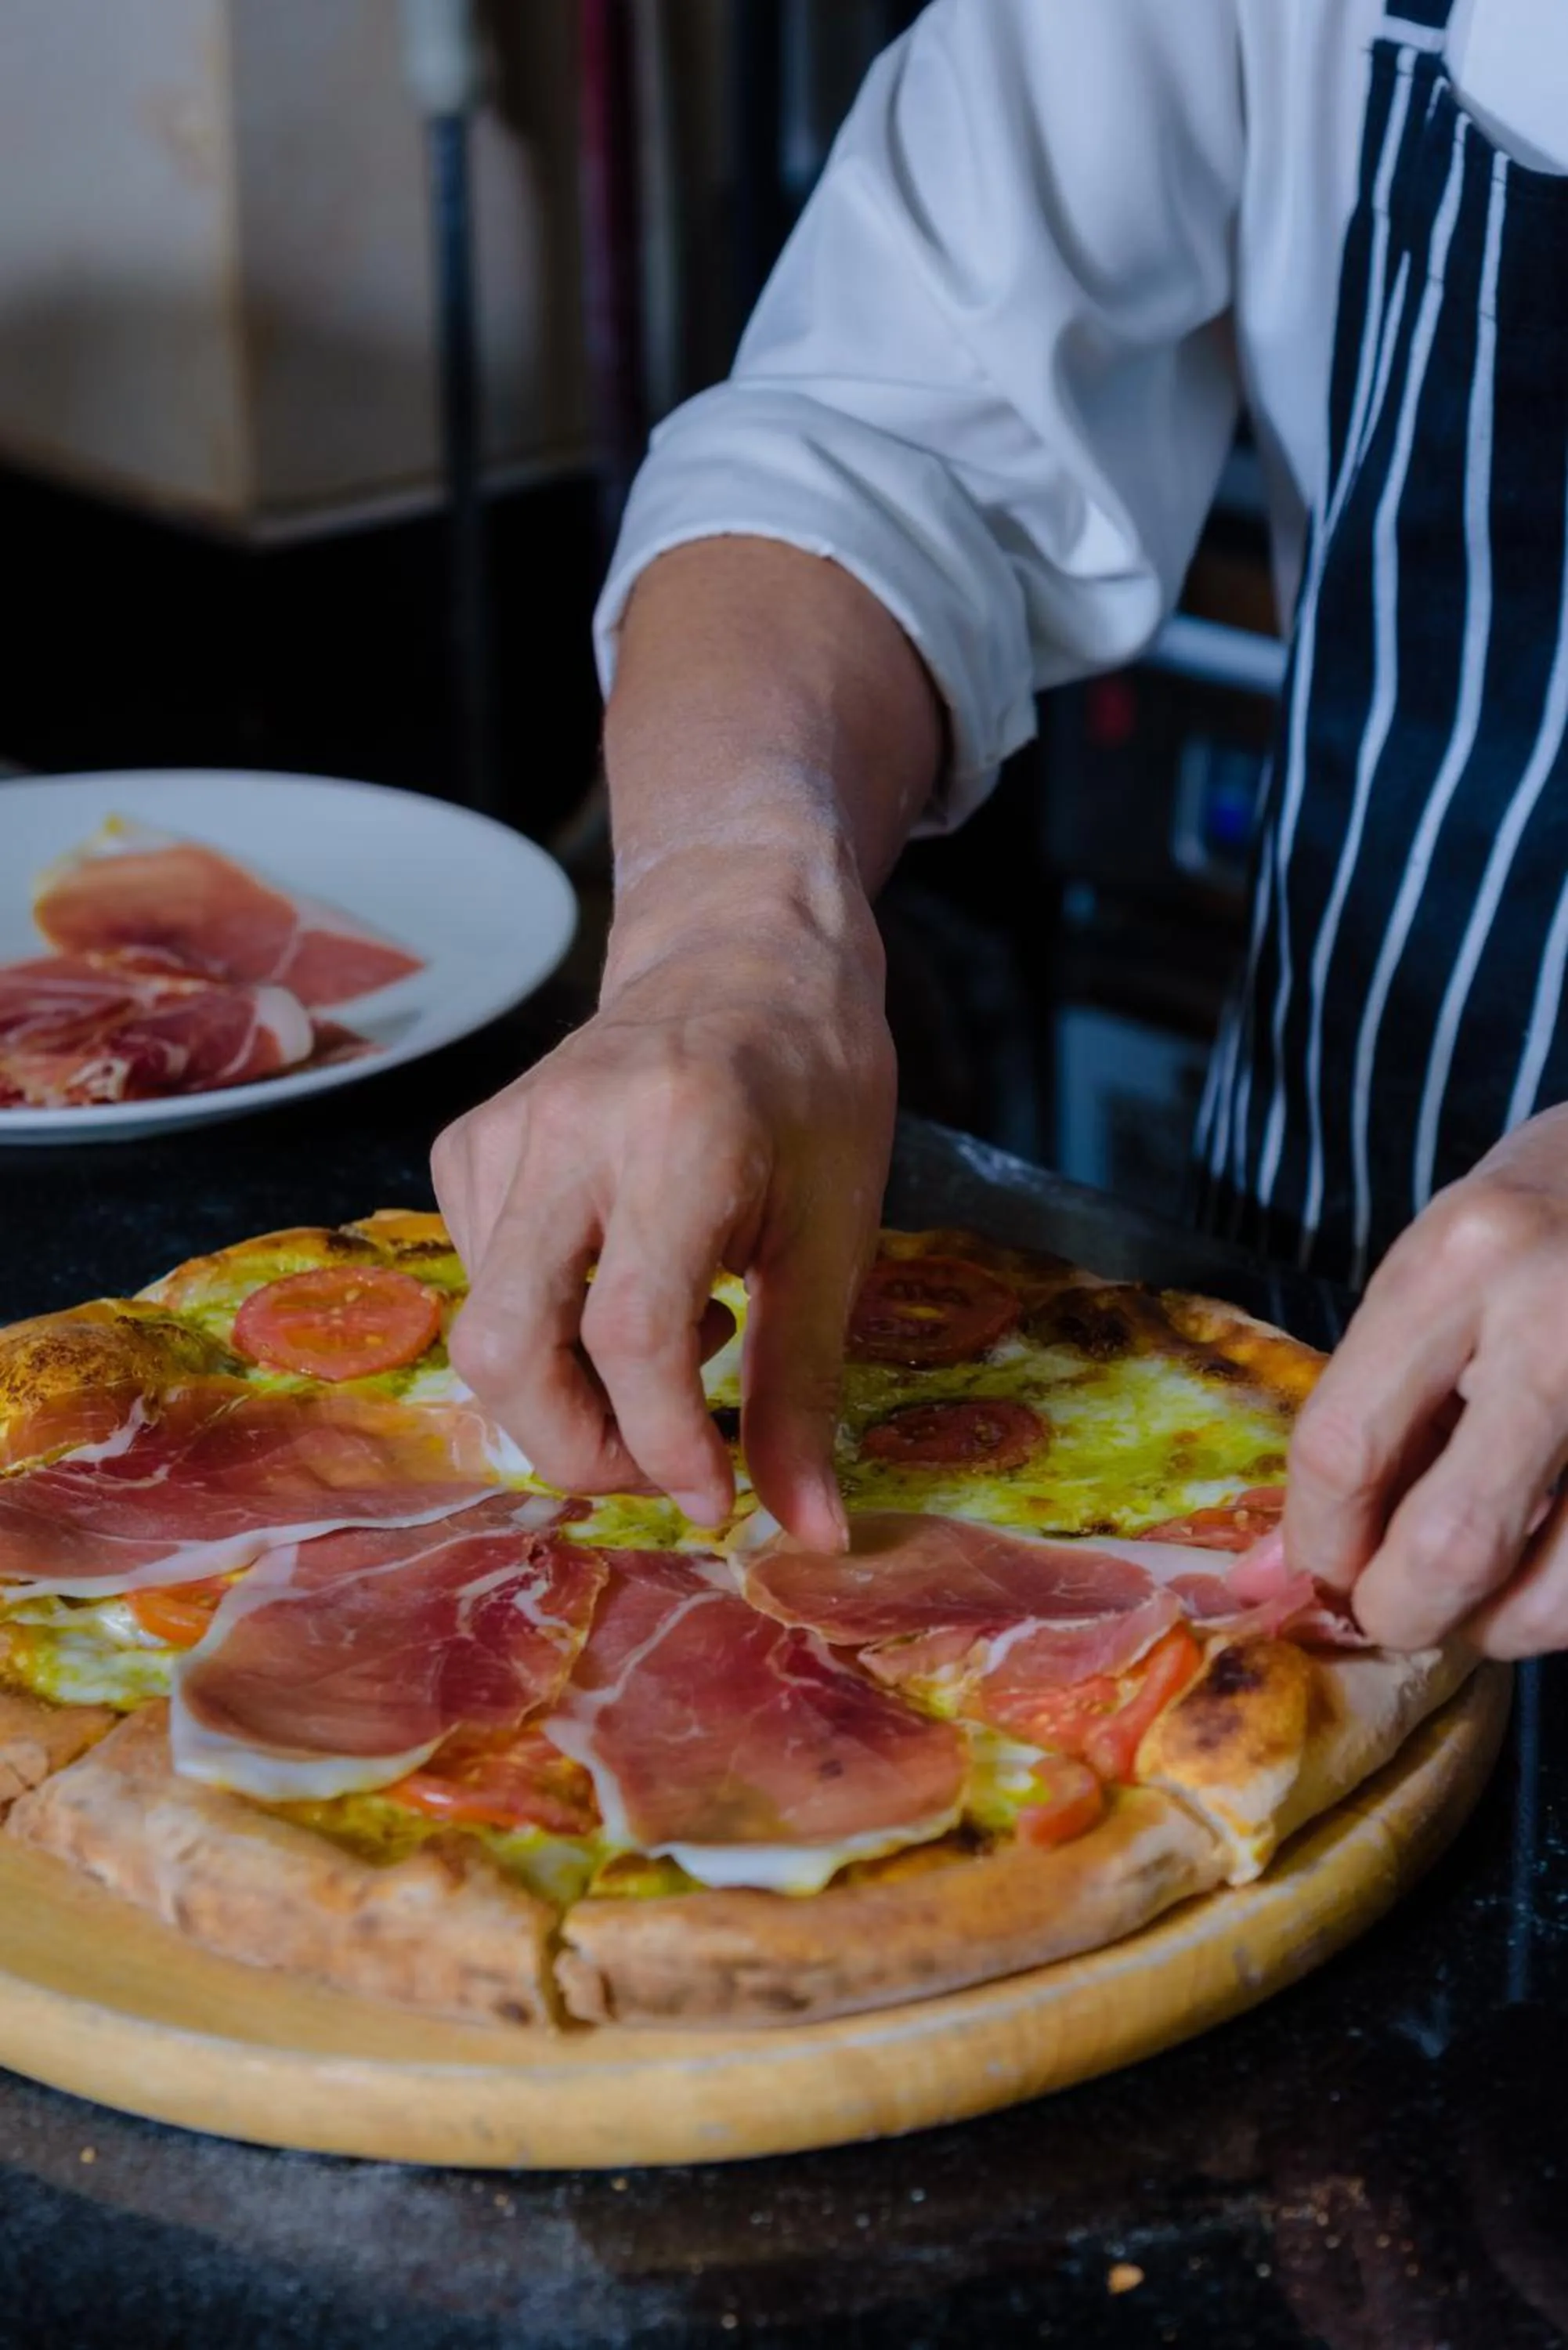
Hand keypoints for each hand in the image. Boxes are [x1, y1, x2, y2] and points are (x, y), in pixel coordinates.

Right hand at [432, 857, 895, 1548]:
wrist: (744, 957)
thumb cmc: (813, 1090)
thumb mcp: (837, 1236)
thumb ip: (805, 1388)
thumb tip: (813, 1535)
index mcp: (680, 1138)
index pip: (630, 1333)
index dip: (664, 1446)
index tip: (717, 1501)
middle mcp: (568, 1128)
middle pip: (508, 1348)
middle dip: (579, 1449)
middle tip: (670, 1462)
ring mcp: (501, 1131)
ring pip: (486, 1330)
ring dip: (572, 1392)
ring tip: (676, 1341)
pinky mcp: (465, 1143)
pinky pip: (480, 1284)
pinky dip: (547, 1330)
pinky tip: (622, 1287)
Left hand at [1283, 1104, 1567, 1655]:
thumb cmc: (1540, 1222)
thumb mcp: (1438, 1270)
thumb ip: (1373, 1402)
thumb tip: (1299, 1559)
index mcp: (1460, 1263)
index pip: (1344, 1445)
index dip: (1318, 1539)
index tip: (1320, 1567)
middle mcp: (1554, 1323)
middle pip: (1451, 1539)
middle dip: (1403, 1609)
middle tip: (1391, 1611)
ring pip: (1555, 1590)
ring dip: (1498, 1625)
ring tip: (1479, 1597)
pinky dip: (1559, 1600)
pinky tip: (1541, 1569)